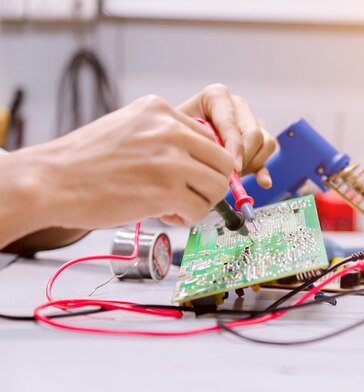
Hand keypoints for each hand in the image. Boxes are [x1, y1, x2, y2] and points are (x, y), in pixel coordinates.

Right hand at [23, 95, 234, 228]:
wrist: (50, 181)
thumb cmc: (84, 161)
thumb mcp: (128, 127)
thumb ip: (162, 136)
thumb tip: (195, 158)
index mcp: (160, 110)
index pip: (209, 138)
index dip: (203, 164)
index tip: (190, 178)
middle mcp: (170, 130)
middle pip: (222, 161)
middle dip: (210, 184)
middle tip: (191, 195)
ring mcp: (170, 160)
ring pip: (218, 186)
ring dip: (202, 202)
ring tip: (176, 206)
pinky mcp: (167, 190)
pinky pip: (200, 209)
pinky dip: (187, 217)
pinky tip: (166, 214)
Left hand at [177, 84, 276, 188]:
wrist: (171, 141)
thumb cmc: (171, 135)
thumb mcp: (178, 135)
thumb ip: (199, 142)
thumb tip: (224, 162)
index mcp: (217, 97)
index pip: (233, 123)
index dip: (235, 147)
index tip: (233, 168)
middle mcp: (236, 105)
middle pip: (254, 133)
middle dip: (244, 158)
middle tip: (231, 175)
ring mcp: (248, 121)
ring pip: (265, 142)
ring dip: (252, 164)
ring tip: (232, 176)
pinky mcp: (255, 140)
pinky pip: (267, 154)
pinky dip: (264, 170)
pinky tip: (263, 182)